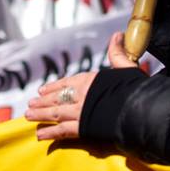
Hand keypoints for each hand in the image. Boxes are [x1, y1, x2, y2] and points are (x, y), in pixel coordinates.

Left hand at [24, 32, 143, 140]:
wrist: (141, 108)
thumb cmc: (135, 87)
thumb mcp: (126, 67)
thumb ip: (117, 53)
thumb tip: (117, 34)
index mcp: (90, 80)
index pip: (67, 83)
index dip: (53, 87)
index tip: (41, 90)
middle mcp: (82, 95)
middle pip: (58, 99)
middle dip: (42, 102)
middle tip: (29, 106)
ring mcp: (81, 112)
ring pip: (56, 113)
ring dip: (41, 115)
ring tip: (28, 116)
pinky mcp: (83, 128)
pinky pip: (63, 131)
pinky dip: (50, 133)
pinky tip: (39, 136)